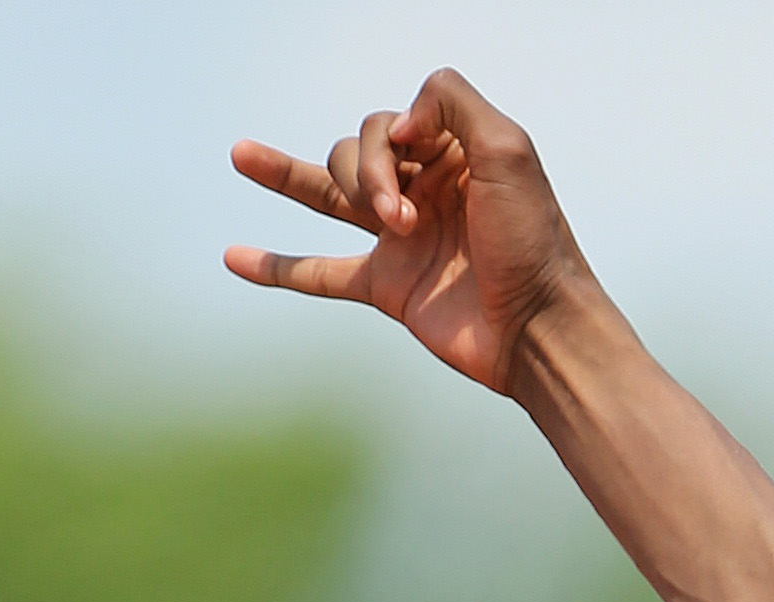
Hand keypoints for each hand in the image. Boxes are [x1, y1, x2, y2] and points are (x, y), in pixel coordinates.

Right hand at [226, 73, 585, 393]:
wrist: (540, 329)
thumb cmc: (534, 241)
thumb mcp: (507, 147)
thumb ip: (450, 100)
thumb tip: (398, 125)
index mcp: (450, 154)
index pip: (391, 123)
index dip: (395, 137)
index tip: (421, 157)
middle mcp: (423, 191)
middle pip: (356, 152)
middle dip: (368, 175)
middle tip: (404, 219)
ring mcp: (399, 239)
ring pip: (326, 193)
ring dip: (284, 173)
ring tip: (242, 155)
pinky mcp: (387, 287)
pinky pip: (319, 273)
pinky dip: (276, 266)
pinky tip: (234, 257)